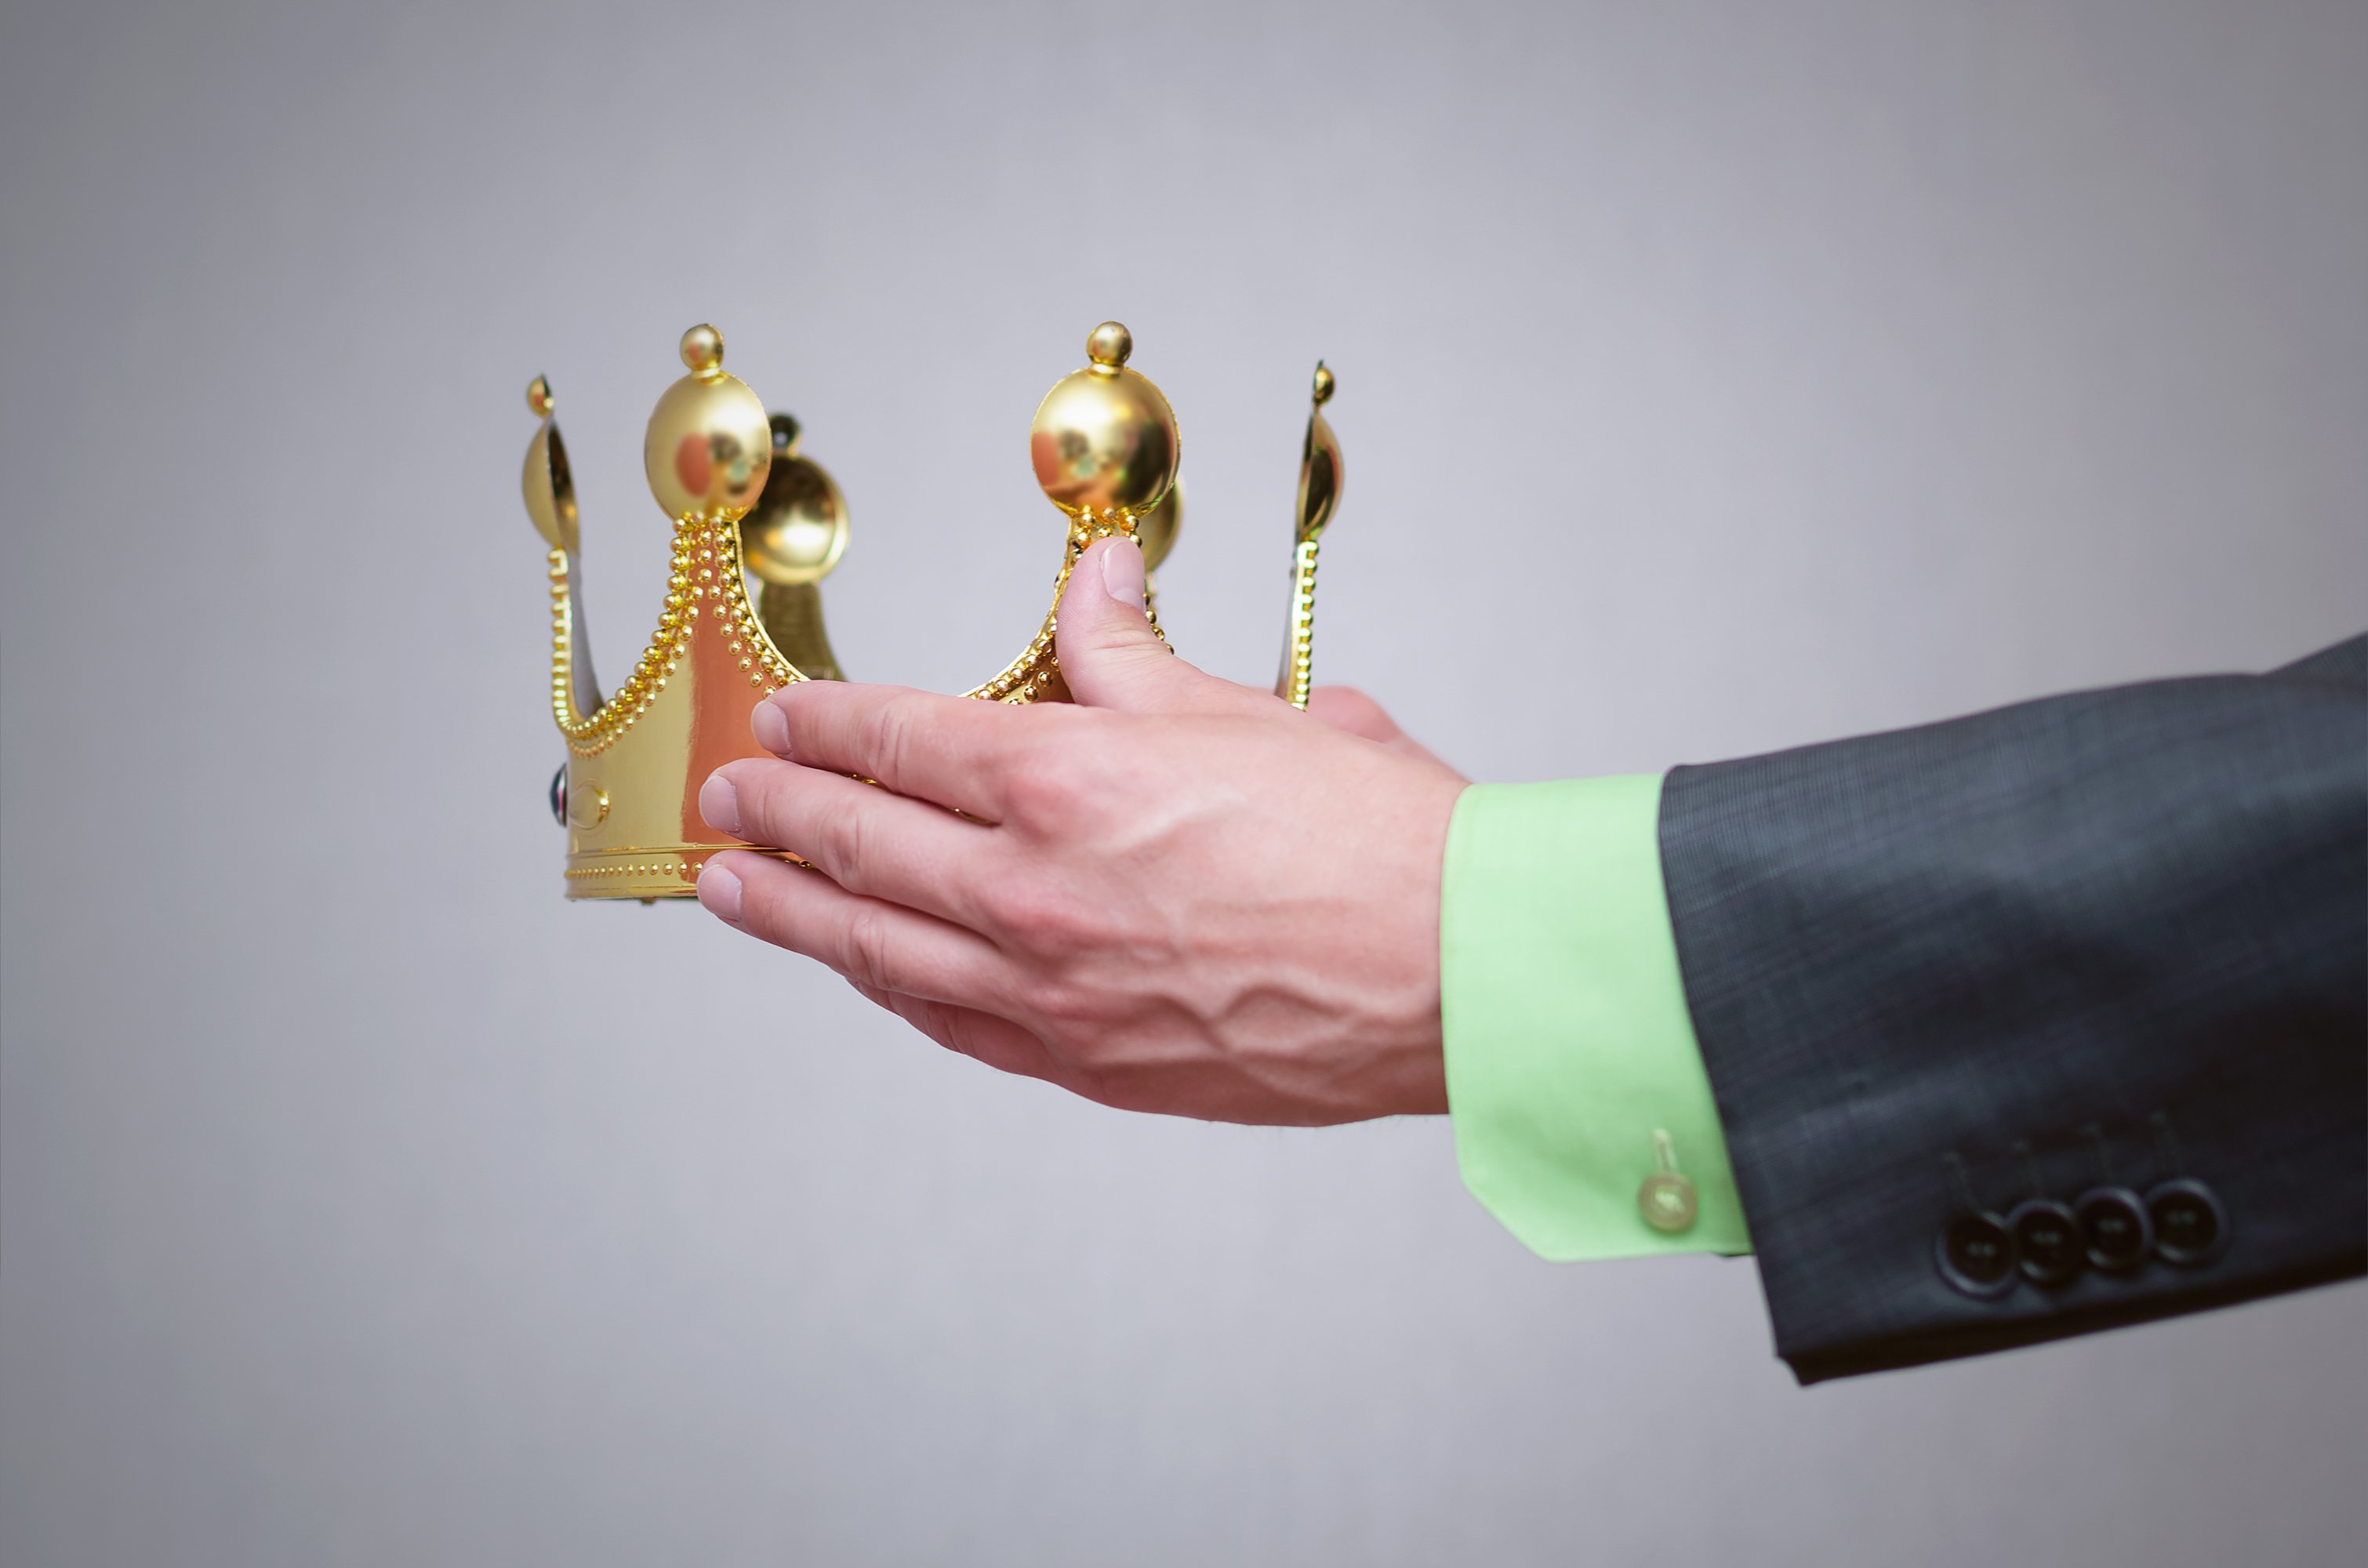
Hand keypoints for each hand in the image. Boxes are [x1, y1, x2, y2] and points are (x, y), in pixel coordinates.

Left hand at [695, 537, 1468, 1124]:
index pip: (897, 736)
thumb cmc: (1379, 844)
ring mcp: (1047, 987)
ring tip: (733, 886)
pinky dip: (884, 986)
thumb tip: (1096, 583)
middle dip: (774, 808)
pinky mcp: (1083, 1062)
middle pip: (858, 839)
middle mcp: (1031, 886)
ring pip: (874, 943)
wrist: (1463, 975)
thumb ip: (1136, 650)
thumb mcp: (1248, 707)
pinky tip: (855, 970)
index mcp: (1066, 775)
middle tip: (726, 793)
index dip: (825, 722)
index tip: (785, 716)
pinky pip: (944, 1020)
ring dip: (789, 908)